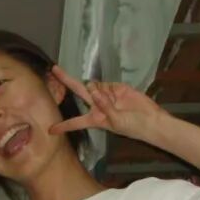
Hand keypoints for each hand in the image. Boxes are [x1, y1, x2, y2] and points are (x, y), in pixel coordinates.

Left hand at [48, 65, 169, 142]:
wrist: (149, 119)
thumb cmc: (132, 126)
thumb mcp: (115, 121)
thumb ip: (104, 107)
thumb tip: (93, 90)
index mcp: (94, 119)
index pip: (75, 123)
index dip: (63, 126)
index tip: (50, 130)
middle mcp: (96, 106)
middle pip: (78, 92)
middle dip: (67, 80)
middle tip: (54, 69)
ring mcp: (106, 95)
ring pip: (93, 86)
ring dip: (97, 90)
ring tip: (112, 102)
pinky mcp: (115, 88)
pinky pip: (105, 84)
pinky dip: (106, 88)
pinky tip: (115, 96)